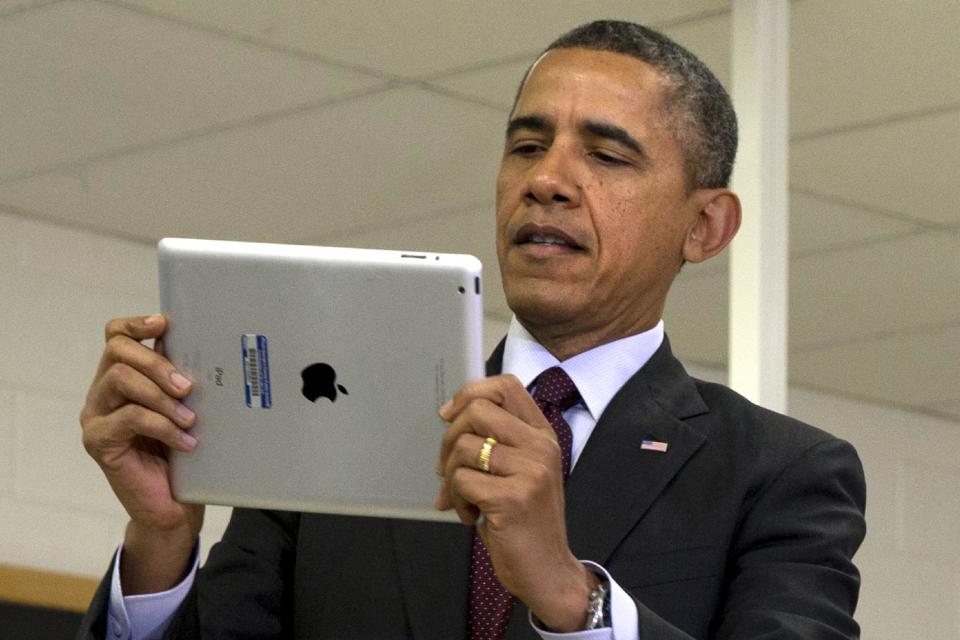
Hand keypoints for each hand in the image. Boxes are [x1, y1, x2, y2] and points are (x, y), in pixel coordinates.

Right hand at [80, 314, 203, 592]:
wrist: (173, 506)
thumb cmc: (183, 453)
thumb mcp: (185, 409)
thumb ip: (182, 381)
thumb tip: (208, 346)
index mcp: (121, 376)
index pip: (116, 335)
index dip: (138, 324)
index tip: (166, 324)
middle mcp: (102, 392)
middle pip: (117, 351)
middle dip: (156, 362)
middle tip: (188, 386)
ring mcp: (95, 416)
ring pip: (120, 379)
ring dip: (161, 395)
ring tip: (189, 417)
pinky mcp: (98, 442)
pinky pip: (129, 418)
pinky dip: (163, 426)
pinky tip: (186, 440)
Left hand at [435, 375, 594, 630]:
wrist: (548, 570)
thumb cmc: (526, 520)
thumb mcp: (521, 470)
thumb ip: (496, 441)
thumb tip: (448, 417)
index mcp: (542, 434)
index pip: (505, 386)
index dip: (469, 393)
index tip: (449, 416)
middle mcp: (540, 447)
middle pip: (477, 410)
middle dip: (449, 438)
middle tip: (448, 468)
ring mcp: (530, 471)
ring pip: (464, 447)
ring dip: (451, 476)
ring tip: (464, 499)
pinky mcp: (513, 498)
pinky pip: (462, 481)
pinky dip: (456, 500)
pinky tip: (470, 516)